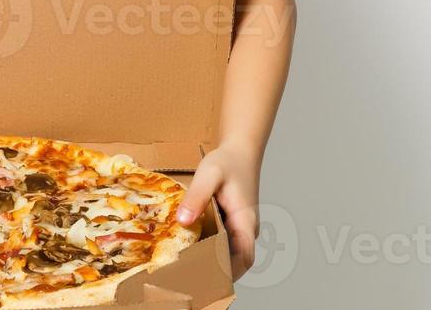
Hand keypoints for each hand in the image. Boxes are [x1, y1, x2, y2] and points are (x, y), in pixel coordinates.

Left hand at [174, 141, 261, 280]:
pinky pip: (226, 244)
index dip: (229, 273)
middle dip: (217, 273)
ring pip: (231, 254)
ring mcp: (241, 228)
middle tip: (190, 280)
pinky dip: (212, 250)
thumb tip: (184, 221)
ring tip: (187, 270)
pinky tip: (192, 250)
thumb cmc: (228, 161)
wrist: (240, 149)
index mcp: (245, 221)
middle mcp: (247, 229)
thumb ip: (198, 196)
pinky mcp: (234, 224)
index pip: (245, 258)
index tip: (207, 280)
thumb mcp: (209, 174)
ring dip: (214, 263)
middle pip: (237, 261)